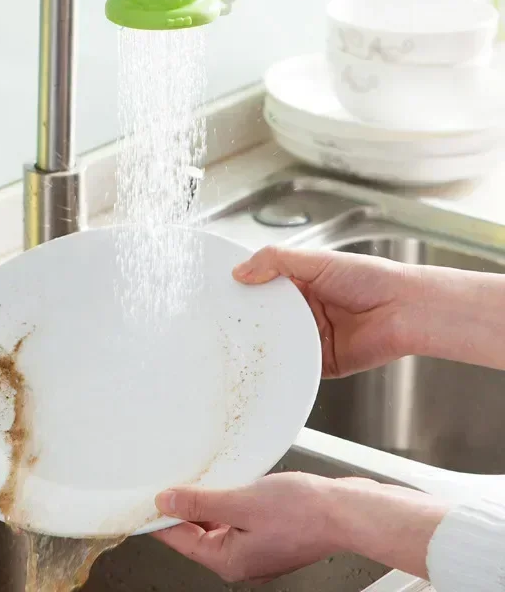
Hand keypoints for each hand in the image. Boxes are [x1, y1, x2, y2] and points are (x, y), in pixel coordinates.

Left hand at [154, 473, 446, 584]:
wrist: (345, 510)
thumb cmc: (302, 511)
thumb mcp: (240, 502)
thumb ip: (199, 503)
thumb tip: (165, 502)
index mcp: (228, 560)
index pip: (179, 538)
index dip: (160, 514)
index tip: (145, 496)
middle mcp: (240, 560)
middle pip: (196, 531)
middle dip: (184, 505)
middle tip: (173, 477)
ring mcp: (255, 548)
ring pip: (216, 522)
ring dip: (208, 500)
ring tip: (203, 475)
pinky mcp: (268, 534)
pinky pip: (236, 517)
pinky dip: (228, 499)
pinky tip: (229, 481)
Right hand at [233, 246, 420, 377]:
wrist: (405, 311)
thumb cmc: (370, 279)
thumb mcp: (317, 260)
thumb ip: (276, 261)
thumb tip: (240, 271)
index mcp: (302, 284)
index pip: (264, 287)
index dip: (245, 290)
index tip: (222, 293)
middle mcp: (306, 312)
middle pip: (268, 318)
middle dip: (249, 321)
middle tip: (224, 322)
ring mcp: (314, 338)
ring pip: (278, 344)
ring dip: (264, 344)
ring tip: (240, 344)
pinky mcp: (323, 363)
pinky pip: (297, 367)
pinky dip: (284, 367)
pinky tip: (268, 363)